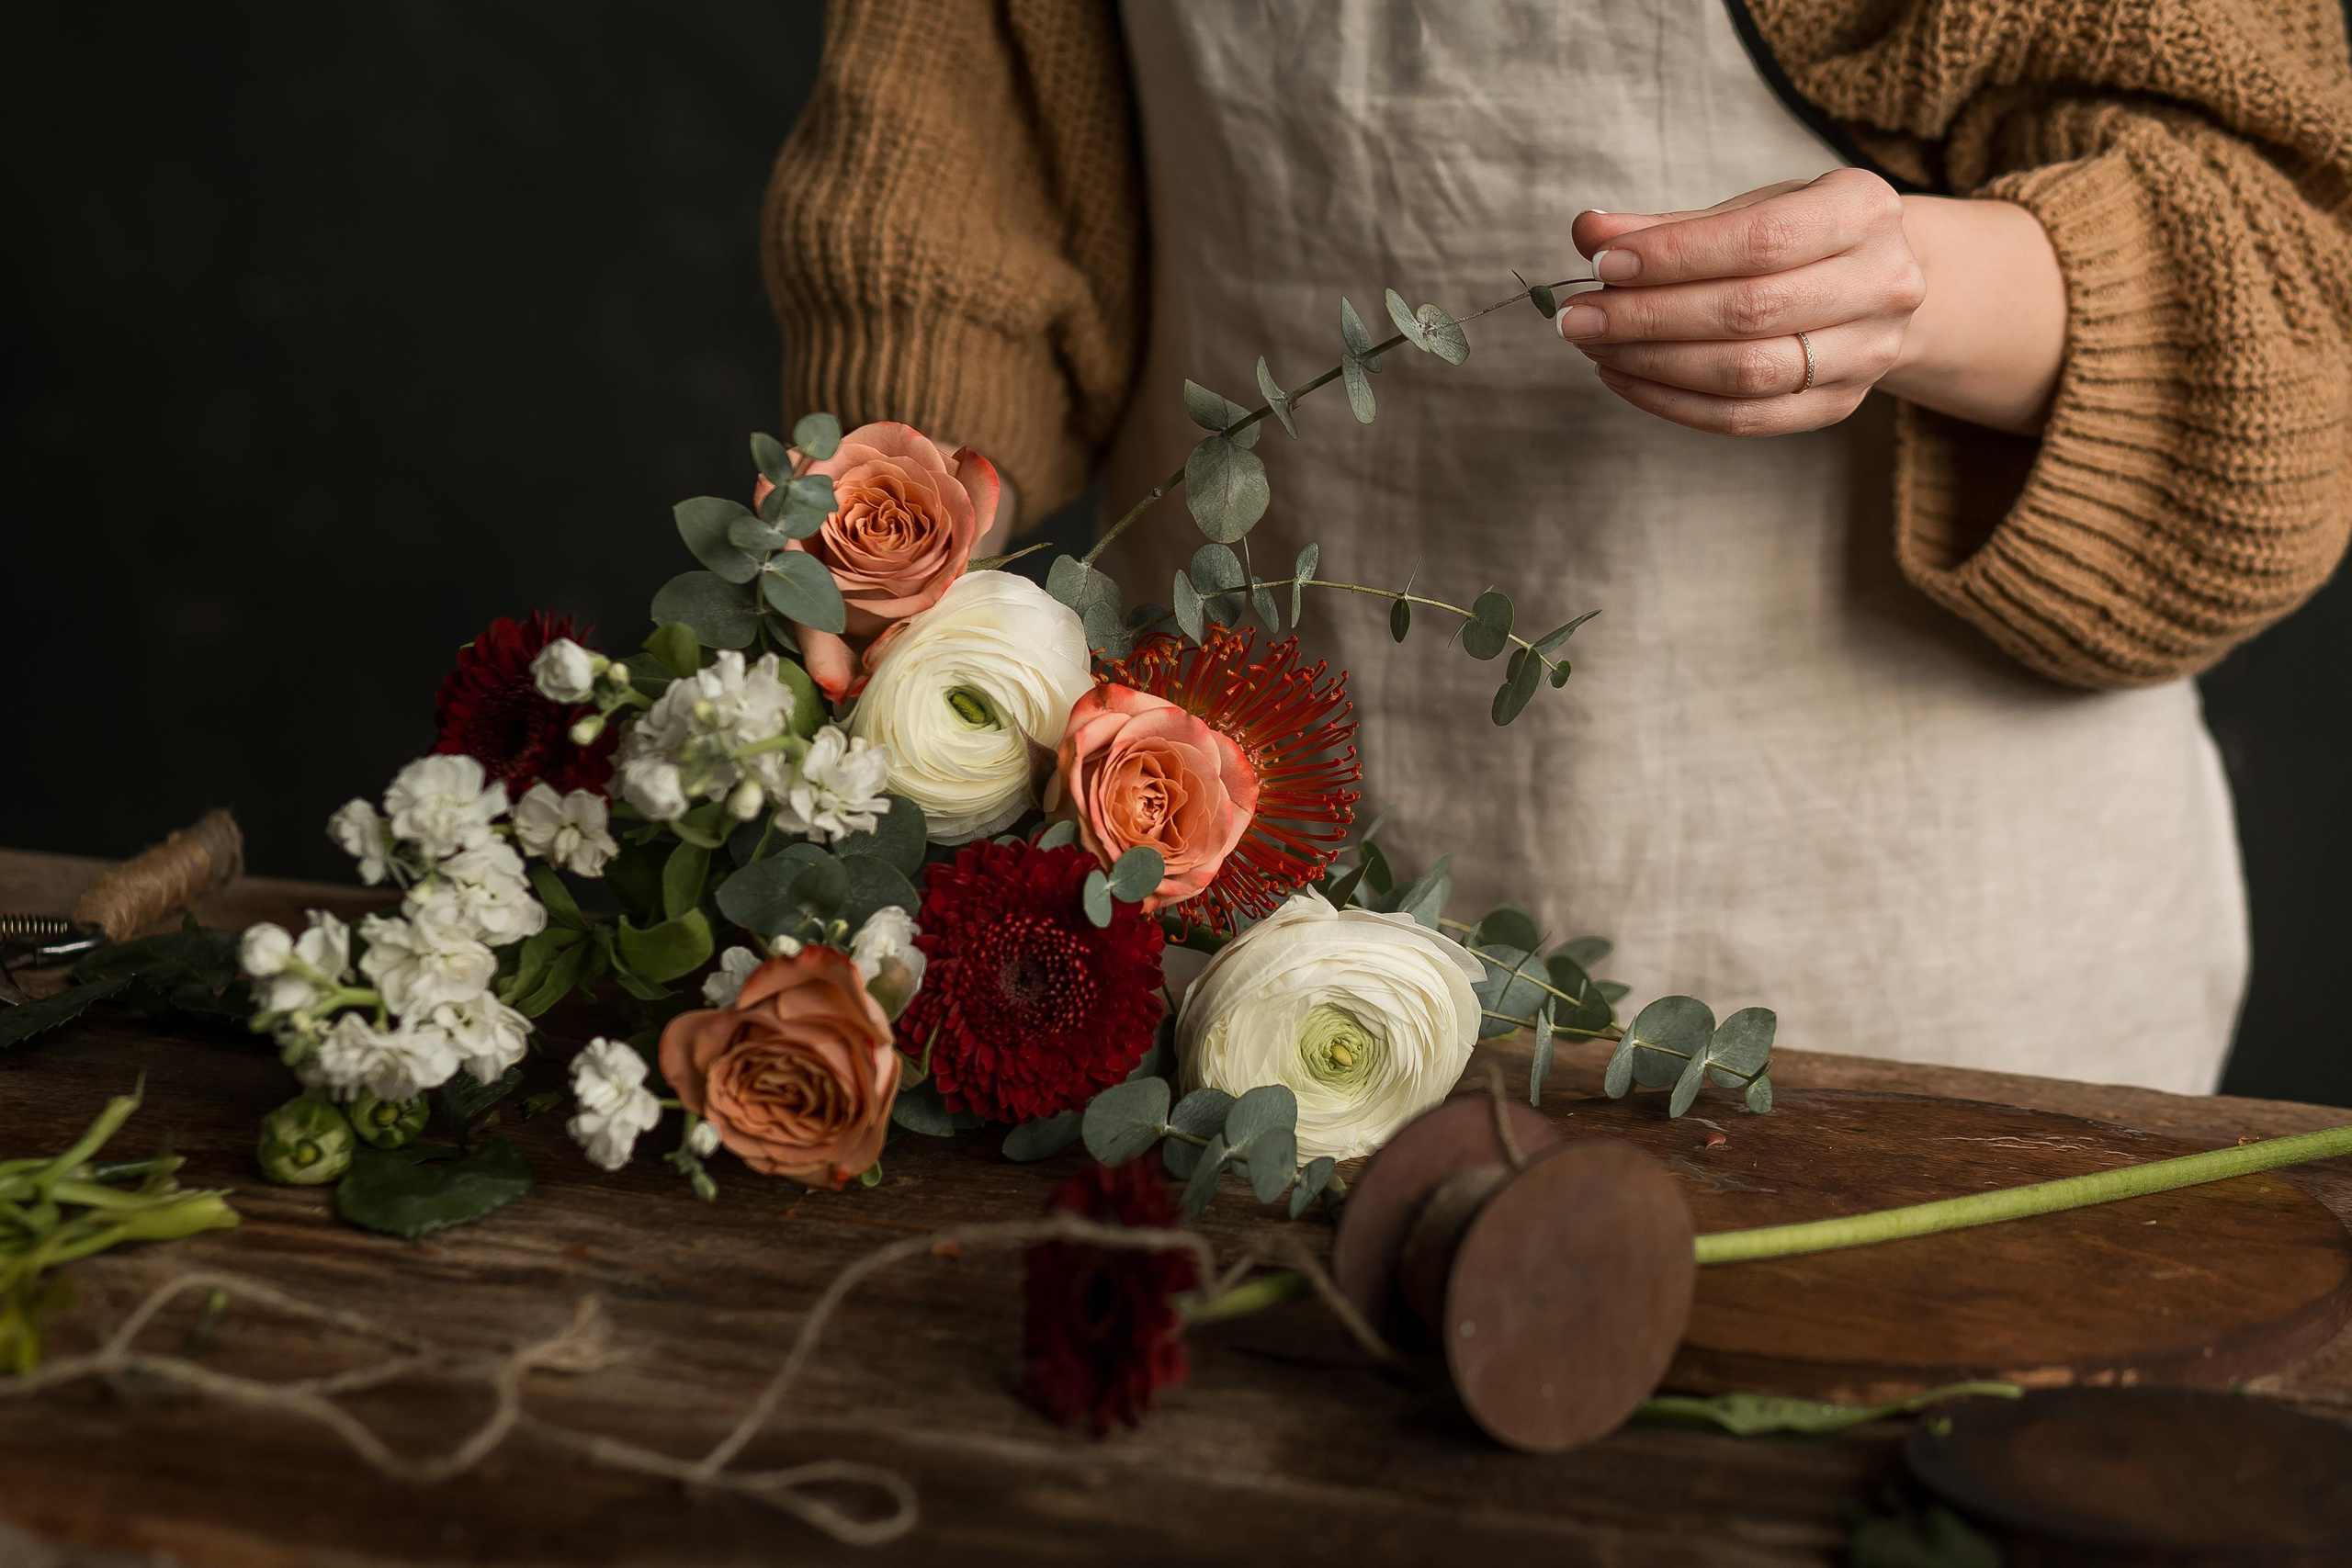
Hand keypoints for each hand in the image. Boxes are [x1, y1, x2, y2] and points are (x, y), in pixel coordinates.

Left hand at [1558, 169, 1924, 436]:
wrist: (1873, 283)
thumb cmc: (1799, 237)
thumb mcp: (1748, 209)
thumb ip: (1670, 224)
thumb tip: (1588, 233)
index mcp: (1864, 212)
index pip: (1760, 241)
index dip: (1673, 255)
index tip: (1601, 263)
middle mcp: (1882, 284)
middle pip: (1749, 311)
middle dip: (1649, 315)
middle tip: (1579, 317)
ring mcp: (1868, 354)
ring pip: (1745, 374)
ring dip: (1653, 364)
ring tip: (1596, 347)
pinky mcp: (1838, 405)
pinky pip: (1743, 419)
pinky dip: (1671, 402)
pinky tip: (1624, 377)